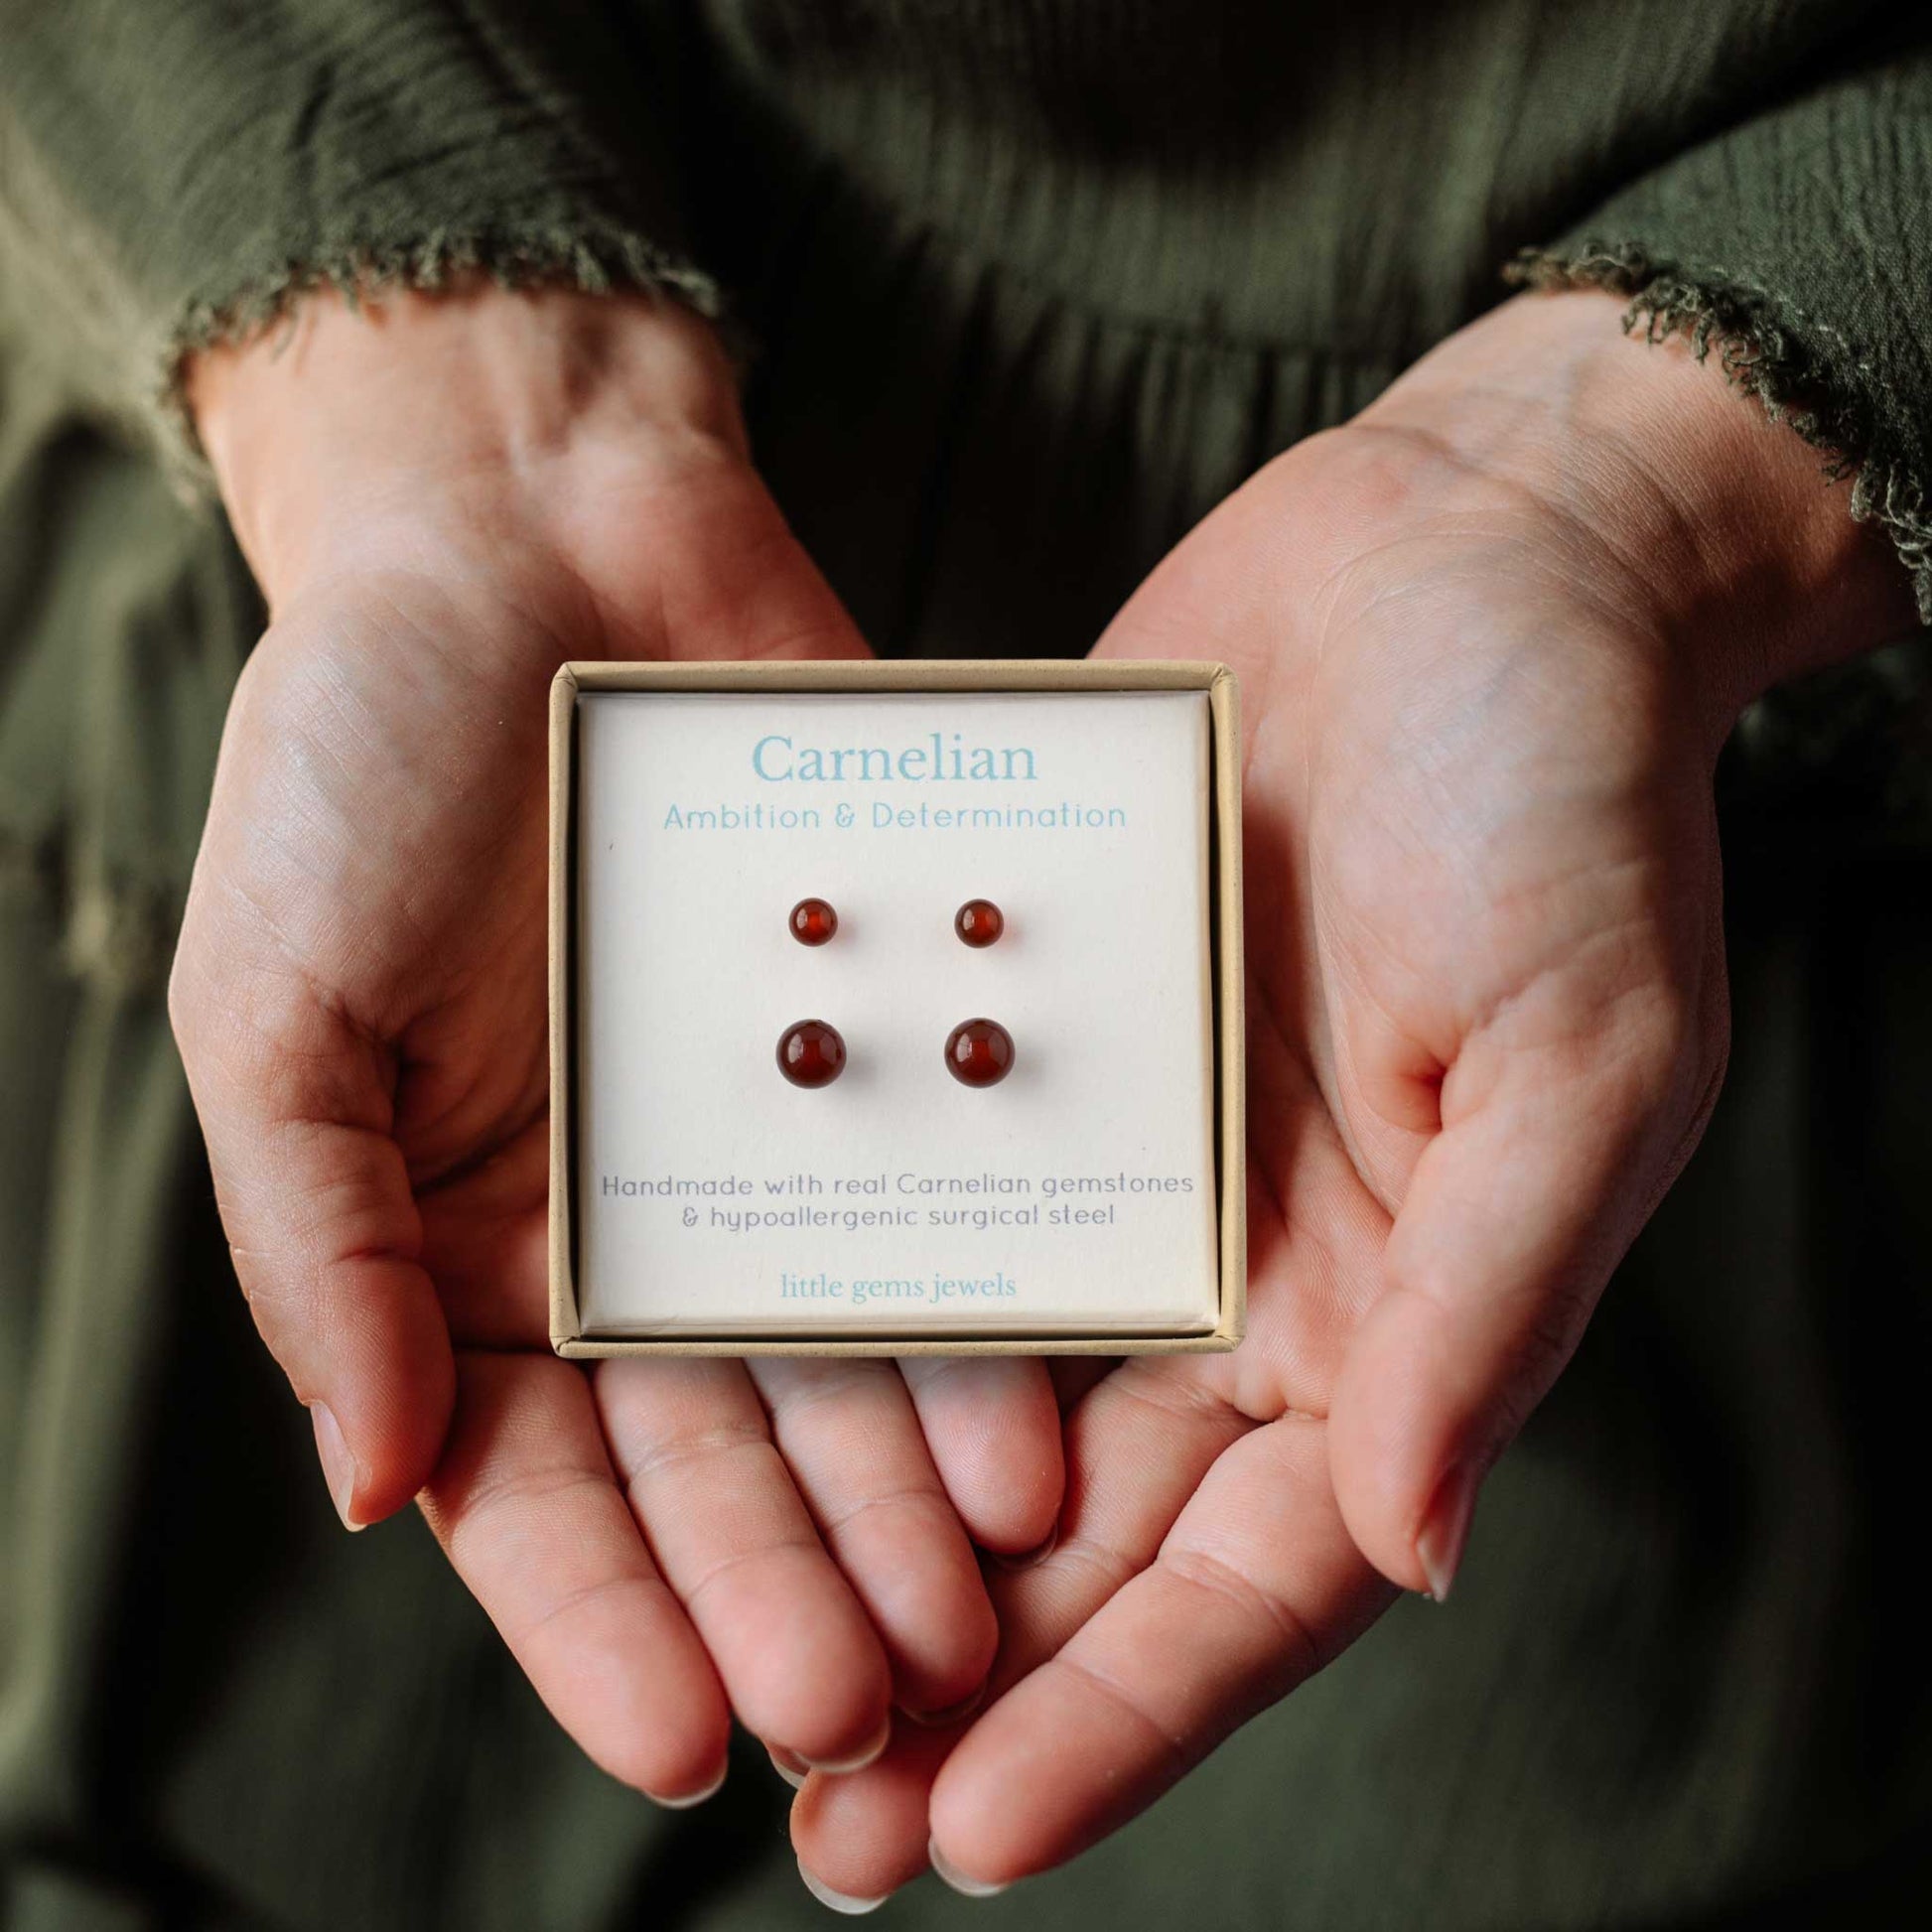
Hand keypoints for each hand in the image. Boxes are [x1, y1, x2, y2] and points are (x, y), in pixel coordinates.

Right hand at [170, 286, 1062, 1803]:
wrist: (538, 538)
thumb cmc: (362, 761)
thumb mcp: (277, 1004)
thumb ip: (322, 1242)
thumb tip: (373, 1486)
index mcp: (471, 1253)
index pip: (534, 1489)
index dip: (604, 1620)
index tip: (683, 1741)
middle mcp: (636, 1230)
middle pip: (717, 1456)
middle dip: (787, 1586)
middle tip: (871, 1711)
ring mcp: (775, 1148)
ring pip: (847, 1361)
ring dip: (903, 1497)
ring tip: (980, 1609)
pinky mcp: (889, 1051)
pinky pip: (941, 1199)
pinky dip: (981, 1313)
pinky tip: (1041, 1417)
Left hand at [789, 289, 1914, 1896]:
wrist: (1459, 562)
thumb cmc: (1563, 799)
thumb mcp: (1576, 1053)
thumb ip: (1489, 1302)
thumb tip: (1408, 1547)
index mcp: (1387, 1314)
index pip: (1250, 1575)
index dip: (1123, 1715)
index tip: (973, 1833)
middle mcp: (1244, 1271)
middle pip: (1091, 1533)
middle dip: (962, 1681)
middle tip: (811, 1818)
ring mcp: (1125, 1160)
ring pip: (982, 1393)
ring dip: (868, 1531)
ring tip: (732, 1652)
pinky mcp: (1035, 1040)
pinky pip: (928, 1190)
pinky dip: (842, 1297)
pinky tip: (714, 1381)